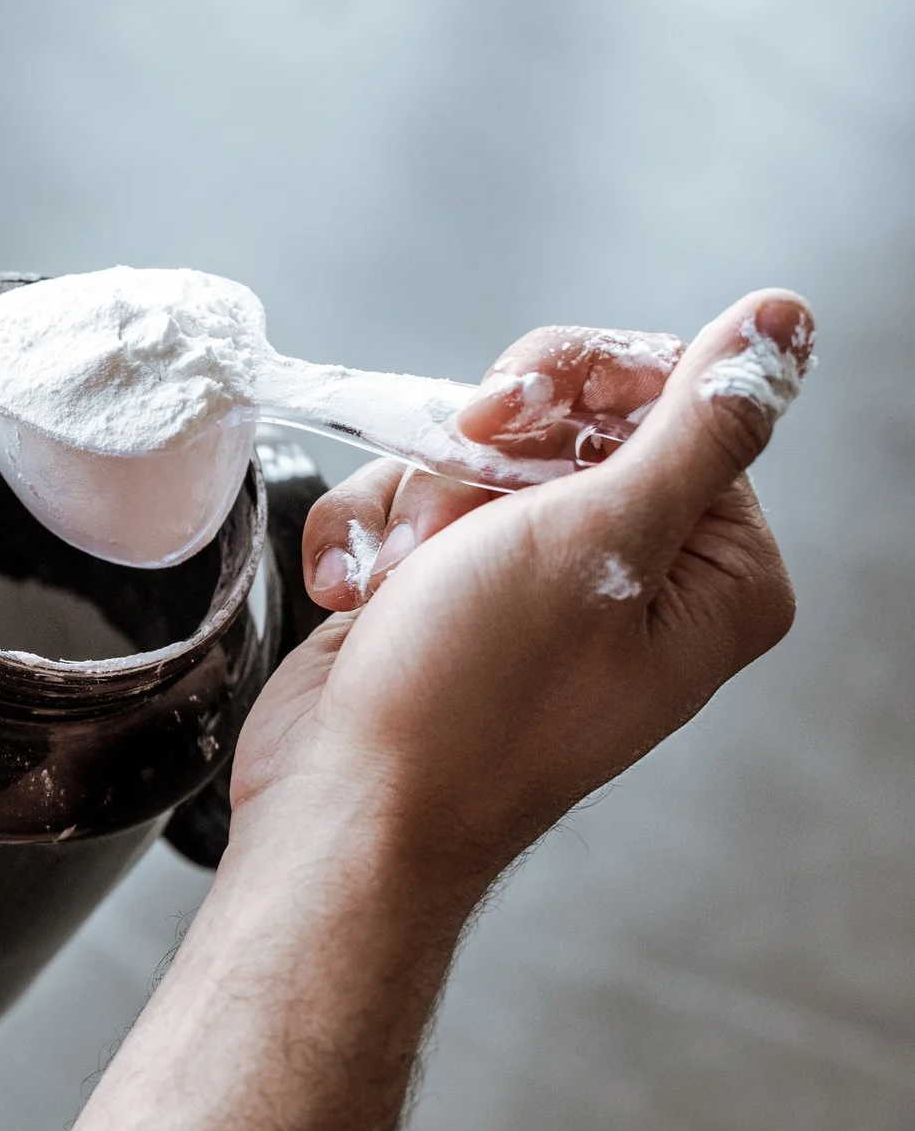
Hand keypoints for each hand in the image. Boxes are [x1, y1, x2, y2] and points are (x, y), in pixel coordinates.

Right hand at [231, 289, 810, 888]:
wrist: (346, 813)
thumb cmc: (470, 701)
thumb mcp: (599, 541)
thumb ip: (699, 422)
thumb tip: (784, 318)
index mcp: (717, 571)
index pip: (674, 398)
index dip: (580, 385)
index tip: (506, 417)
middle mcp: (640, 575)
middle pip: (571, 414)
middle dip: (482, 450)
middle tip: (448, 499)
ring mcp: (538, 585)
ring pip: (471, 457)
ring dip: (411, 503)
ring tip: (397, 582)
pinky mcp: (452, 594)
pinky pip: (410, 507)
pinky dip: (371, 540)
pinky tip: (356, 599)